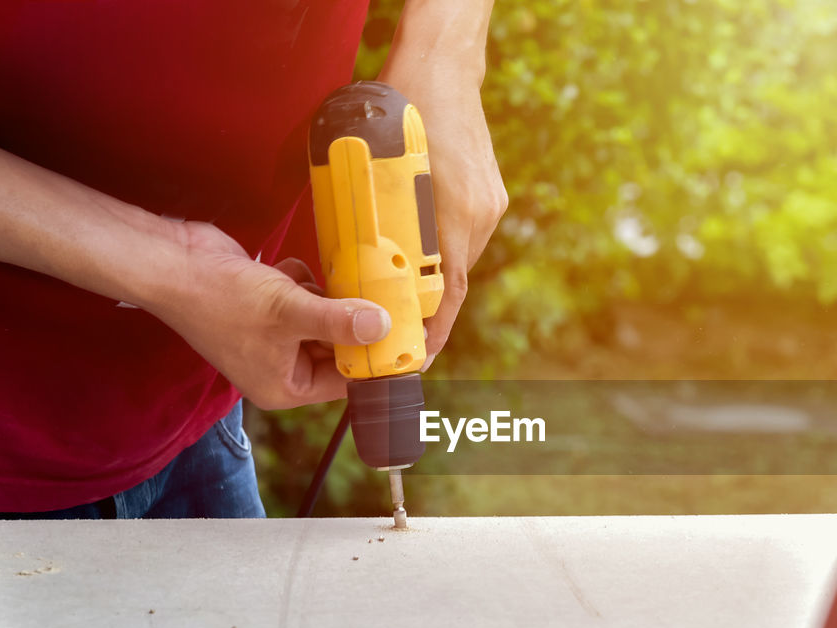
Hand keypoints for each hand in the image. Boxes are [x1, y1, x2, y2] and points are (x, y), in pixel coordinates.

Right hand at [151, 221, 391, 409]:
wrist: (169, 262)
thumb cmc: (217, 297)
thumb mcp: (288, 311)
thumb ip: (337, 321)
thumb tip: (380, 327)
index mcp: (284, 386)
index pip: (347, 380)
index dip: (375, 359)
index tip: (406, 338)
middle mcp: (280, 366)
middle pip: (339, 347)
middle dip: (349, 319)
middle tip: (373, 295)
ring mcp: (273, 336)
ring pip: (325, 318)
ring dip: (323, 297)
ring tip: (303, 285)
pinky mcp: (270, 306)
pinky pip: (306, 297)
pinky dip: (302, 281)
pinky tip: (284, 272)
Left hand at [378, 3, 507, 366]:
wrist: (443, 64)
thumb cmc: (401, 107)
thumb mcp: (371, 164)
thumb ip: (365, 212)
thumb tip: (346, 256)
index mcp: (455, 214)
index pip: (447, 292)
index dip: (433, 331)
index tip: (417, 355)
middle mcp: (479, 214)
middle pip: (453, 279)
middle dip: (426, 308)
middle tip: (397, 329)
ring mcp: (489, 203)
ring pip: (458, 257)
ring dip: (431, 274)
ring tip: (400, 284)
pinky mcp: (490, 192)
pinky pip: (464, 234)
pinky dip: (442, 247)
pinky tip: (418, 244)